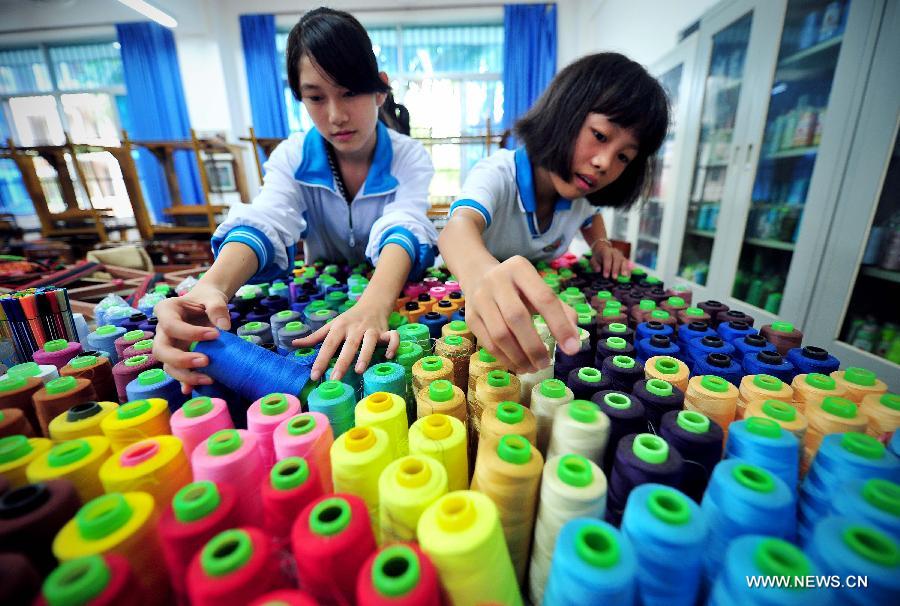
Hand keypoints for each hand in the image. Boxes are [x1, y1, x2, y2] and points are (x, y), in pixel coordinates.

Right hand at [153, 282, 230, 393]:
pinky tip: (193, 390)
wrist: (207, 305)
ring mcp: (169, 346)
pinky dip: (185, 382)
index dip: (190, 333)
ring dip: (185, 375)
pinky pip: (178, 373)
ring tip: (209, 378)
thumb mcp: (213, 298)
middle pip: (160, 350)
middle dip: (181, 359)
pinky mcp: (178, 358)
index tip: (215, 334)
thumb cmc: (207, 300)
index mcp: (166, 311)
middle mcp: (162, 331)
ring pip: (167, 365)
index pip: (170, 325)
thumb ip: (217, 307)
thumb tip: (224, 326)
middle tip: (206, 361)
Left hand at [293, 300, 399, 381]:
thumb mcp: (331, 326)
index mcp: (340, 327)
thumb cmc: (349, 319)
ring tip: (359, 371)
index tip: (314, 376)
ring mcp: (372, 329)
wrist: (372, 303)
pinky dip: (392, 346)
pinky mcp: (386, 331)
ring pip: (369, 341)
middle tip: (334, 379)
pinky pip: (393, 337)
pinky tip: (388, 357)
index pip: (328, 344)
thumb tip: (293, 344)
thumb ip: (314, 337)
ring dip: (365, 355)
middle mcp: (356, 328)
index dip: (321, 360)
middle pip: (348, 345)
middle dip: (341, 363)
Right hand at [463, 256, 579, 373]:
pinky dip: (505, 358)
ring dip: (518, 356)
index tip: (572, 349)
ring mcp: (480, 298)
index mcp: (520, 268)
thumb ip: (561, 311)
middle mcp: (497, 280)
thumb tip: (574, 340)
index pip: (544, 298)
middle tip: (545, 363)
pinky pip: (488, 343)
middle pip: (517, 317)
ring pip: (500, 334)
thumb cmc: (518, 287)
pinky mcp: (470, 316)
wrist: (478, 276)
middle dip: (534, 346)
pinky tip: (517, 364)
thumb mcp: (539, 289)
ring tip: (532, 367)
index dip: (560, 325)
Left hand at [590, 241, 631, 278]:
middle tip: (614, 278)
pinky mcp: (624, 259)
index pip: (607, 258)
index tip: (605, 276)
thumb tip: (598, 270)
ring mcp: (620, 255)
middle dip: (616, 269)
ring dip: (624, 269)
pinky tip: (628, 276)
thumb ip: (594, 264)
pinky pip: (628, 264)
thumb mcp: (593, 259)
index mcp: (606, 251)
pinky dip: (629, 270)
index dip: (607, 267)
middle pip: (617, 259)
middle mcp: (615, 252)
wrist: (602, 248)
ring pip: (624, 261)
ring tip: (624, 276)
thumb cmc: (597, 256)